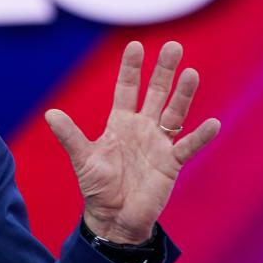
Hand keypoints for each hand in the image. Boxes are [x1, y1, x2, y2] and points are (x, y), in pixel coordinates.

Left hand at [45, 40, 219, 244]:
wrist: (114, 217)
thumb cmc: (97, 187)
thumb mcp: (83, 158)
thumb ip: (70, 136)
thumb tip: (50, 114)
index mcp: (119, 123)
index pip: (126, 89)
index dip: (131, 69)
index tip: (135, 45)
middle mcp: (142, 128)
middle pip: (156, 93)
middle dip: (163, 71)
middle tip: (173, 46)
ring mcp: (159, 144)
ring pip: (175, 113)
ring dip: (183, 94)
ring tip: (191, 73)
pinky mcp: (171, 163)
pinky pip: (188, 146)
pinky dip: (200, 136)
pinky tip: (212, 123)